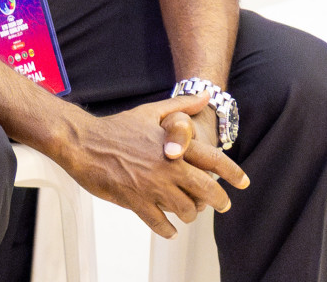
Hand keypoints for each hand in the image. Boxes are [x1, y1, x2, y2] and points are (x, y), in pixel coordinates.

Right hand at [59, 92, 247, 238]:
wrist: (83, 142)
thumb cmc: (116, 127)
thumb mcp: (150, 112)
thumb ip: (180, 106)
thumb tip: (204, 97)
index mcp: (174, 145)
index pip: (213, 160)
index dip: (232, 173)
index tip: (243, 183)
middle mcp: (167, 166)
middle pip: (205, 190)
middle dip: (218, 200)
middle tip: (222, 205)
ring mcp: (151, 185)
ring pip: (184, 209)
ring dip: (190, 214)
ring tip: (189, 213)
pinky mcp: (135, 200)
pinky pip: (159, 222)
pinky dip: (167, 229)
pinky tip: (169, 229)